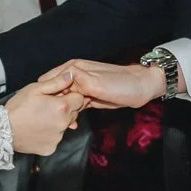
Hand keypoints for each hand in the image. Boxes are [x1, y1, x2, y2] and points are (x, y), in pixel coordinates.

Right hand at [5, 82, 87, 154]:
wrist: (2, 130)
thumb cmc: (17, 107)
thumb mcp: (35, 89)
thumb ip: (56, 82)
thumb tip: (72, 75)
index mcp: (62, 107)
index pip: (79, 99)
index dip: (69, 95)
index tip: (57, 96)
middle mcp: (64, 124)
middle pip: (74, 113)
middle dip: (64, 109)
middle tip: (46, 107)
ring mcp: (58, 138)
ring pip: (65, 126)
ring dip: (57, 122)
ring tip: (39, 118)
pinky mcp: (51, 148)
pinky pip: (55, 139)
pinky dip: (49, 134)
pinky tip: (37, 129)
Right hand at [36, 59, 165, 109]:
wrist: (142, 88)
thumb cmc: (123, 84)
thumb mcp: (98, 83)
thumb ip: (78, 80)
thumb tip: (60, 80)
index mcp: (74, 68)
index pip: (49, 81)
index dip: (48, 95)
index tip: (50, 108)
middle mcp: (74, 75)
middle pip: (54, 91)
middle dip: (54, 105)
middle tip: (60, 118)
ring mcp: (81, 86)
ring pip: (63, 99)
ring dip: (63, 111)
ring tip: (67, 122)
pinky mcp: (88, 96)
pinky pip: (74, 104)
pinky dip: (72, 113)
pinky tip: (73, 122)